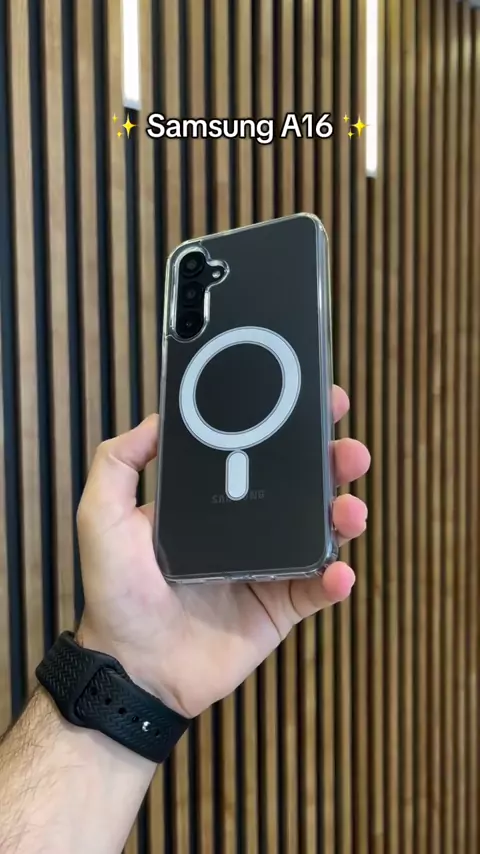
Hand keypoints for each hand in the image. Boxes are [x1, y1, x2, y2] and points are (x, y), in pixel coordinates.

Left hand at [76, 386, 369, 717]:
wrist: (133, 667)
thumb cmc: (115, 592)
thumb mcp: (102, 517)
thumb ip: (117, 463)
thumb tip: (157, 418)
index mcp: (213, 501)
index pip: (257, 453)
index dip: (289, 427)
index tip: (315, 401)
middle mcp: (246, 528)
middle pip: (302, 486)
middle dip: (333, 462)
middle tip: (350, 451)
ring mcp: (267, 567)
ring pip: (320, 533)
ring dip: (344, 516)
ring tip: (351, 511)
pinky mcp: (280, 607)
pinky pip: (317, 590)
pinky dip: (335, 580)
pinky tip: (339, 573)